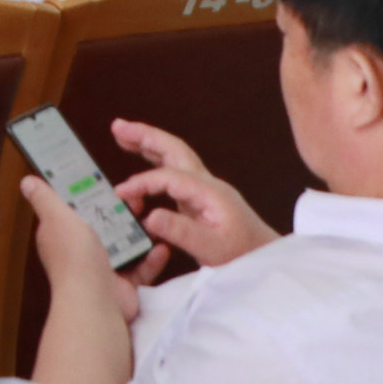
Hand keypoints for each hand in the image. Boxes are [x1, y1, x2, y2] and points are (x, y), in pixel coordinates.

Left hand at [24, 175, 147, 318]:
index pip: (74, 210)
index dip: (89, 195)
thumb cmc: (74, 256)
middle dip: (121, 212)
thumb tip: (28, 181)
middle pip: (103, 226)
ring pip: (125, 245)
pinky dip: (151, 259)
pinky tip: (162, 247)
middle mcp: (80, 251)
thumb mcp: (57, 217)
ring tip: (155, 219)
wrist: (94, 300)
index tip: (107, 183)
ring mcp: (102, 268)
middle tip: (138, 200)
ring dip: (140, 233)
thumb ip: (45, 198)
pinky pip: (140, 269)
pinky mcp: (122, 285)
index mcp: (61, 234)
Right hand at [109, 119, 274, 268]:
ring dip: (149, 143)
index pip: (169, 176)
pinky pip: (174, 171)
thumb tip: (149, 216)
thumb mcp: (212, 249)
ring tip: (123, 135)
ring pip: (175, 156)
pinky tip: (143, 161)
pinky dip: (156, 161)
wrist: (264, 257)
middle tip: (117, 126)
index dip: (143, 182)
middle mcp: (207, 183)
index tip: (122, 193)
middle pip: (174, 150)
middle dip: (145, 135)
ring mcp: (204, 188)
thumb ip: (180, 232)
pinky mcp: (201, 197)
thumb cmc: (242, 254)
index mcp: (210, 192)